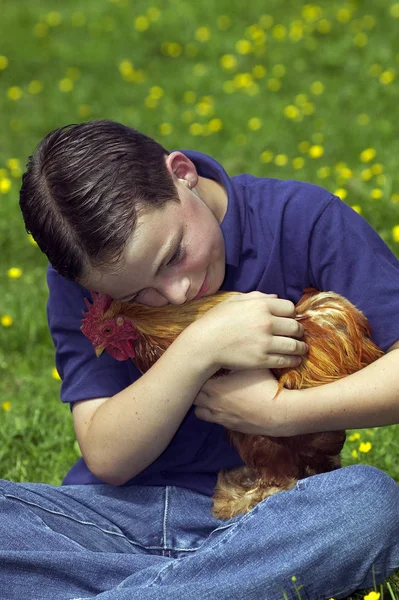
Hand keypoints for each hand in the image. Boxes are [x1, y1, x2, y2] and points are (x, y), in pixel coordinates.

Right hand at [187, 292, 306, 371]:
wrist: (203, 344)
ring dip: (301, 348)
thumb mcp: (234, 301)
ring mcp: (265, 342)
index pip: (290, 308)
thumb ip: (257, 296)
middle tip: (298, 335)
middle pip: (295, 327)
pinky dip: (294, 361)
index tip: (289, 320)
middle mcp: (266, 323)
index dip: (291, 314)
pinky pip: (286, 360)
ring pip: (294, 345)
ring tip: (301, 349)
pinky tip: (294, 360)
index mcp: (260, 306)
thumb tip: (276, 297)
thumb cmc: (216, 320)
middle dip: (299, 331)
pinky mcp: (261, 360)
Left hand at [194, 368, 290, 435]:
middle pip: (193, 397)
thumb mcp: (250, 366)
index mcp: (215, 387)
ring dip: (202, 404)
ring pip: (199, 412)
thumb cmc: (265, 386)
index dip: (198, 374)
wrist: (280, 412)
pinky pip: (213, 420)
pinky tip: (226, 405)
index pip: (195, 380)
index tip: (203, 368)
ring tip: (212, 395)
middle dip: (197, 388)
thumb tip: (227, 351)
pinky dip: (214, 413)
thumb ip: (236, 359)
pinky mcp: (229, 426)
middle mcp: (213, 404)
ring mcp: (220, 417)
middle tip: (205, 379)